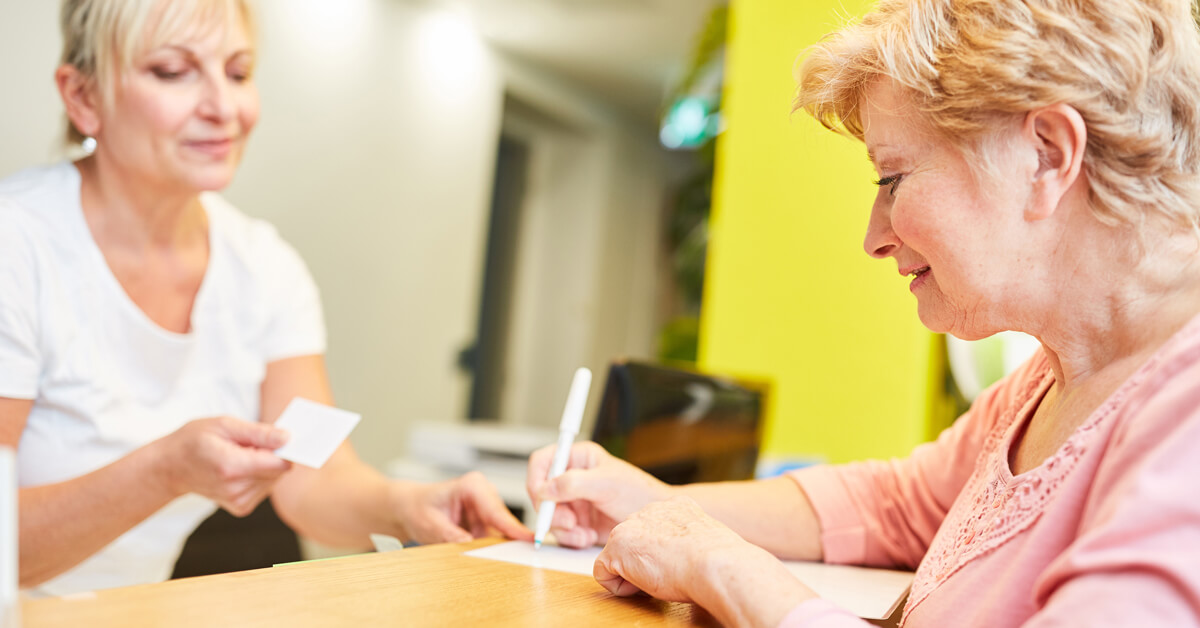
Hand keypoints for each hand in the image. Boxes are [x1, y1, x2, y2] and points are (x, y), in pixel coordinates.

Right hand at [156, 416, 291, 516]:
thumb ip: (259, 433)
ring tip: (240, 454)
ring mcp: (239, 501)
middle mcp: (237, 489)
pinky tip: (240, 468)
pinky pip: (265, 486)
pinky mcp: (241, 507)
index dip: (286, 448)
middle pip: (280, 470)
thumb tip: (288, 437)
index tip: (284, 435)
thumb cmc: (194, 440)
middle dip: (273, 453)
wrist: (170, 468)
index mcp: (232, 467)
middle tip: (250, 442)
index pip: (280, 463)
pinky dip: (259, 474)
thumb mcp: (224, 424)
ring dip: (265, 464)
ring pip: (275, 478)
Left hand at [393, 471, 532, 544]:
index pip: (497, 510)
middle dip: (506, 542)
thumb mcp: (430, 524)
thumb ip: (451, 535)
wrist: (409, 508)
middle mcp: (484, 494)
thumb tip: (470, 546)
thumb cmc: (417, 507)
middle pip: (504, 522)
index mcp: (473, 486)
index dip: (514, 527)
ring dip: (494, 547)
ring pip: (500, 533)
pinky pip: (492, 538)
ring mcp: (486, 508)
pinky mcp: (485, 522)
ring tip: (483, 555)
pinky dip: (487, 549)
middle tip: (512, 560)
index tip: (530, 540)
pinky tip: (479, 554)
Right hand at [526, 441, 670, 547]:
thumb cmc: (639, 494)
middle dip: (551, 511)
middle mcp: (572, 477)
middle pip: (541, 493)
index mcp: (578, 458)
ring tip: (582, 533)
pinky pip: (561, 531)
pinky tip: (588, 537)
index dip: (537, 479)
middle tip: (569, 522)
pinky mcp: (578, 521)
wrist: (654, 523)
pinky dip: (571, 538)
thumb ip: (573, 483)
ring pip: (548, 515)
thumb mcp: (606, 484)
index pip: (543, 462)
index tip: (541, 498)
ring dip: (563, 529)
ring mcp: (573, 500)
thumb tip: (545, 488)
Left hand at [595, 497, 817, 626]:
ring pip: (617, 556)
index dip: (659, 554)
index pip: (653, 529)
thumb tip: (686, 555)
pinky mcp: (618, 545)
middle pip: (632, 541)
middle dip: (642, 562)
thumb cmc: (719, 560)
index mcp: (675, 506)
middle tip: (665, 575)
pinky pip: (602, 572)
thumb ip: (688, 540)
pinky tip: (642, 586)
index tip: (675, 566)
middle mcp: (650, 510)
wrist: (716, 564)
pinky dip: (618, 586)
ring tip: (658, 579)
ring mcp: (631, 525)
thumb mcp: (705, 540)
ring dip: (632, 573)